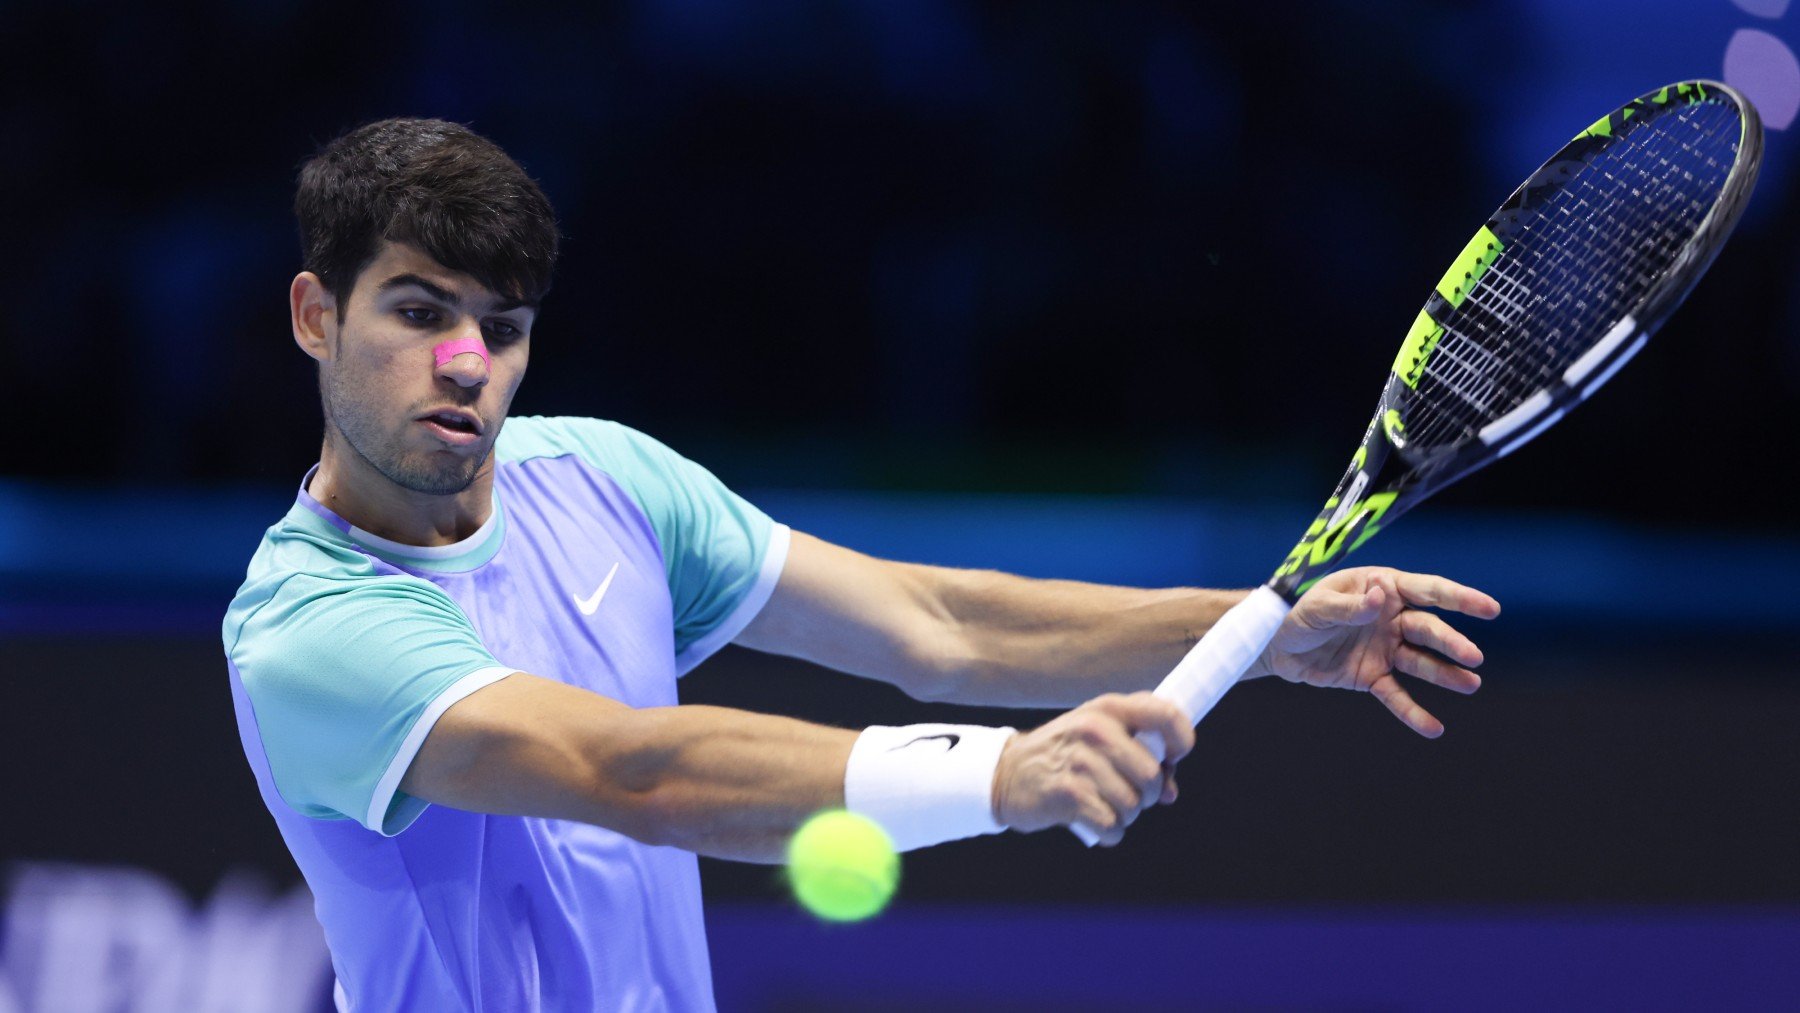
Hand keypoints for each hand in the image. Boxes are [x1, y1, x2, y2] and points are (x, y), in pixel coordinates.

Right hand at [991, 692, 1194, 845]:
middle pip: (1152, 775)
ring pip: (1133, 805)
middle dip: (1147, 795)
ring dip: (1125, 815)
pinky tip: (1092, 823)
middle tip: (1128, 794)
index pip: (1167, 715)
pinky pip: (1112, 825)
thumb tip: (1170, 791)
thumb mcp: (1097, 738)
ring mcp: (1081, 761)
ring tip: (1103, 805)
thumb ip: (1139, 754)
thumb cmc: (1063, 756)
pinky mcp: (1068, 793)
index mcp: (1110, 709)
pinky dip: (1108, 832)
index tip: (1174, 758)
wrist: (1005, 773)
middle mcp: (1096, 729)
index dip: (1183, 741)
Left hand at [1250, 567, 1500, 737]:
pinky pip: (1397, 695)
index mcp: (1382, 588)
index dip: (1460, 598)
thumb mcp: (1318, 606)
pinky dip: (1413, 713)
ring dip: (1445, 674)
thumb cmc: (1296, 612)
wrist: (1274, 645)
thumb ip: (1350, 605)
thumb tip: (1381, 596)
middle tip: (1473, 658)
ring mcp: (1384, 649)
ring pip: (1421, 662)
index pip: (1428, 591)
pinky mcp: (1372, 677)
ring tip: (1471, 685)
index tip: (1491, 609)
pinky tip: (1434, 728)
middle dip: (1451, 643)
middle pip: (1429, 630)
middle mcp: (1391, 618)